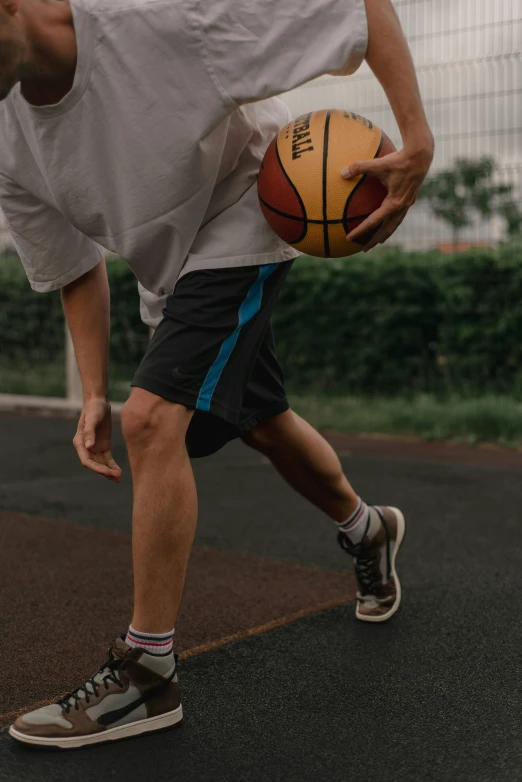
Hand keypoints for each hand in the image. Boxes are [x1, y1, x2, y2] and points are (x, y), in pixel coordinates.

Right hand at [73, 397, 122, 481]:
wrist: (99, 402)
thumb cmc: (94, 409)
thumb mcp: (92, 418)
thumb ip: (90, 432)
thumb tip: (89, 447)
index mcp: (80, 442)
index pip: (86, 460)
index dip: (96, 468)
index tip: (107, 472)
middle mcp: (86, 447)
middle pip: (94, 464)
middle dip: (104, 472)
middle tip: (116, 477)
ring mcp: (94, 448)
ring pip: (101, 464)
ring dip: (109, 471)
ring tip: (119, 478)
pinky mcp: (103, 446)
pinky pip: (107, 459)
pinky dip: (112, 465)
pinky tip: (118, 472)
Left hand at [342, 136, 433, 251]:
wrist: (420, 155)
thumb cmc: (398, 159)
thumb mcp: (377, 163)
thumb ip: (359, 168)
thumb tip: (342, 173)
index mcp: (393, 203)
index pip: (373, 222)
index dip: (360, 231)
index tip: (349, 238)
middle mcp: (401, 207)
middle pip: (386, 230)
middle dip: (374, 240)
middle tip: (364, 249)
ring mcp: (407, 204)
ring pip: (394, 225)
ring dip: (385, 234)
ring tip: (377, 241)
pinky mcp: (409, 200)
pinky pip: (399, 217)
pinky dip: (391, 223)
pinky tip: (387, 223)